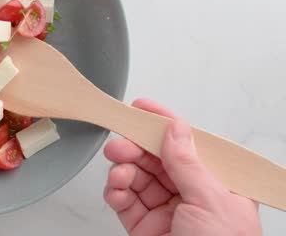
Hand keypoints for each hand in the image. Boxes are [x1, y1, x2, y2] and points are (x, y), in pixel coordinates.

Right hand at [103, 99, 261, 235]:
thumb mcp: (211, 202)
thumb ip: (188, 164)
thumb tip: (175, 129)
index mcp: (216, 185)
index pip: (188, 145)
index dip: (164, 124)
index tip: (141, 107)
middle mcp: (190, 195)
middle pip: (156, 158)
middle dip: (135, 148)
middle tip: (120, 144)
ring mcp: (165, 211)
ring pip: (137, 176)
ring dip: (123, 170)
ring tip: (118, 171)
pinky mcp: (143, 226)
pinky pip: (124, 200)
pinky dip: (115, 191)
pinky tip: (116, 189)